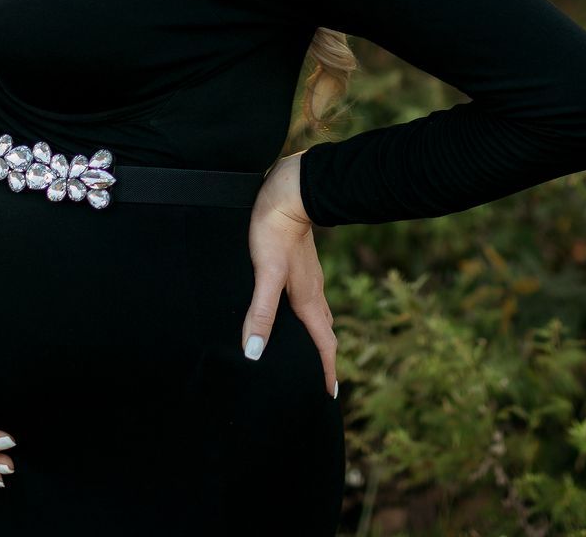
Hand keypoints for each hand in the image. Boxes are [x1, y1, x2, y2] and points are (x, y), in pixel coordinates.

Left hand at [241, 151, 338, 397]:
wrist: (289, 190)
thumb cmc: (274, 231)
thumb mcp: (265, 273)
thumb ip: (261, 312)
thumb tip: (255, 353)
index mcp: (308, 300)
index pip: (323, 343)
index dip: (326, 370)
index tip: (329, 396)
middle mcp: (313, 292)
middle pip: (325, 333)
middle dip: (325, 359)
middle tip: (323, 382)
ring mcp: (308, 278)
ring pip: (318, 316)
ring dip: (318, 338)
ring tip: (311, 353)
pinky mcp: (299, 265)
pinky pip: (309, 301)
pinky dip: (307, 318)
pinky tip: (293, 313)